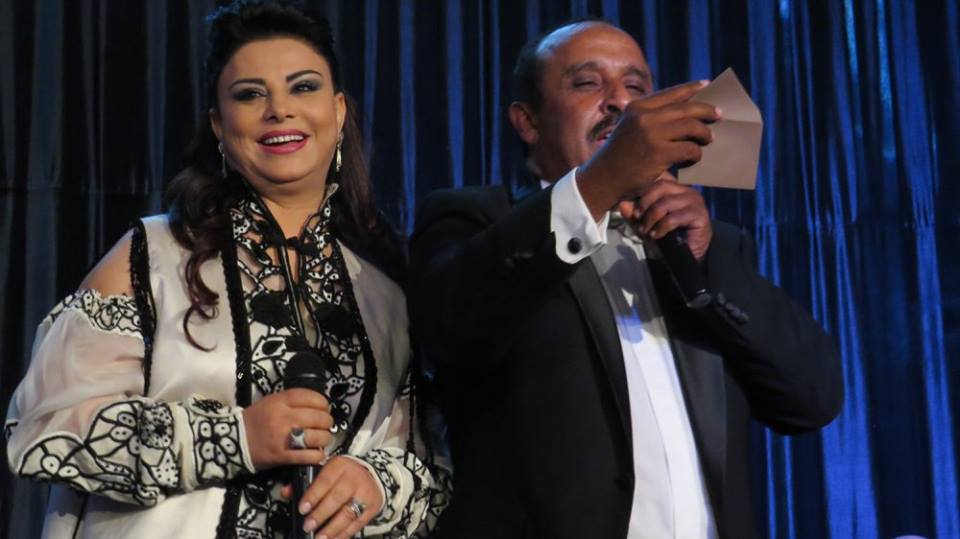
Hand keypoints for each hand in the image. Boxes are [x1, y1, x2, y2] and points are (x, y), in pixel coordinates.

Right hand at [242, 388, 332, 469]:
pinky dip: (318, 455)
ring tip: (322, 439)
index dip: (323, 403)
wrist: (235, 440)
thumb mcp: (271, 402)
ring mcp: (283, 437)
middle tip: (325, 425)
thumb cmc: (256, 420)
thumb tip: (318, 405)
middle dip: (327, 422)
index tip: (324, 408)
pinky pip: (309, 455)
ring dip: (325, 438)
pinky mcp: (282, 456)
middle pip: (318, 417)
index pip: (311, 397)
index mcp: (280, 401)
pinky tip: (317, 453)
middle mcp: (283, 417)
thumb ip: (293, 401)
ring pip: (317, 436)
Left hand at [283, 456, 383, 536]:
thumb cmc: (341, 475)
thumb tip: (286, 492)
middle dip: (321, 514)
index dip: (313, 496)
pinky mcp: (372, 507)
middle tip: (308, 526)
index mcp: (339, 466)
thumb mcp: (323, 470)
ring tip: (320, 537)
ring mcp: (365, 493)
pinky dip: (344, 534)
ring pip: (348, 513)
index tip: (302, 509)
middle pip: (337, 498)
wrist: (370, 475)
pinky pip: (357, 524)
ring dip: (332, 528)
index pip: (325, 481)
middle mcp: (354, 478)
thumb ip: (303, 481)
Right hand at [578, 80, 720, 219]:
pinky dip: (696, 153)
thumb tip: (686, 114)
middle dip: (707, 110)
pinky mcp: (659, 153)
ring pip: (692, 126)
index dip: (692, 88)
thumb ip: (651, 118)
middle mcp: (644, 116)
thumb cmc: (620, 156)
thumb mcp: (630, 128)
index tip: (707, 85)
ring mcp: (652, 133)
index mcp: (638, 107)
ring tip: (708, 139)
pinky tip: (693, 158)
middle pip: (687, 108)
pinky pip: (690, 148)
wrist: (603, 178)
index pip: (672, 93)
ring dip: (704, 133)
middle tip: (719, 115)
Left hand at [618, 173, 712, 260]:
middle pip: (661, 185)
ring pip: (666, 202)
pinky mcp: (700, 215)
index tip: (633, 207)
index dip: (642, 189)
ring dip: (651, 218)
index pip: (658, 177)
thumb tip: (621, 204)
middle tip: (637, 217)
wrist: (686, 256)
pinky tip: (656, 235)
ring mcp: (695, 201)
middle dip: (645, 202)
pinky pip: (674, 217)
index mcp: (674, 188)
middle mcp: (686, 190)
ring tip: (645, 230)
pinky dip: (661, 227)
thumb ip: (634, 214)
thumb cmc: (667, 236)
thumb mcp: (646, 223)